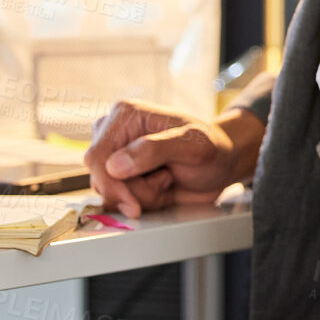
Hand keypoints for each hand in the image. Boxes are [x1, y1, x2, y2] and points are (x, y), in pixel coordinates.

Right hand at [84, 99, 265, 217]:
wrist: (222, 164)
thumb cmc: (213, 148)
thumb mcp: (194, 147)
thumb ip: (155, 150)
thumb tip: (115, 164)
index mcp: (127, 115)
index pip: (97, 156)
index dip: (112, 185)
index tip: (135, 204)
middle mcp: (115, 132)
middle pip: (100, 177)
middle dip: (133, 191)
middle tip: (165, 181)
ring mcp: (116, 153)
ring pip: (108, 191)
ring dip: (140, 195)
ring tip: (167, 179)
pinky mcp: (121, 174)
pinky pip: (117, 199)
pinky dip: (140, 201)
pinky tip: (160, 187)